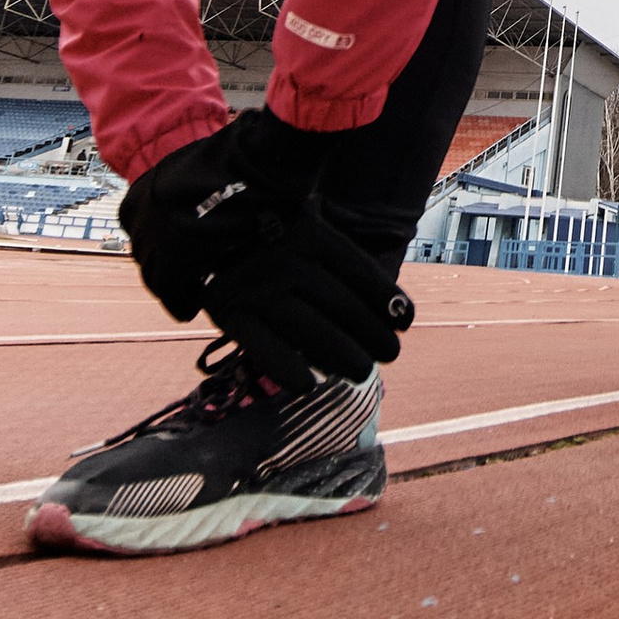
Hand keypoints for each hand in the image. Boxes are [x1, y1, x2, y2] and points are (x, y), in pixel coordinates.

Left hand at [119, 108, 328, 319]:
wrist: (259, 160)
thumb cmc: (236, 163)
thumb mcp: (190, 174)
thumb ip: (177, 200)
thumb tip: (183, 227)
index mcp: (138, 195)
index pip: (140, 237)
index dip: (161, 253)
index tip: (177, 263)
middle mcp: (140, 215)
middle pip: (145, 259)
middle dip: (165, 273)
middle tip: (187, 285)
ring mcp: (155, 234)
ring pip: (155, 277)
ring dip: (174, 289)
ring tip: (194, 297)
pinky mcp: (176, 255)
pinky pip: (171, 291)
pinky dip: (181, 302)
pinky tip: (194, 306)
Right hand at [203, 218, 407, 393]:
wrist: (214, 232)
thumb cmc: (280, 240)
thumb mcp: (315, 233)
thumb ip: (351, 267)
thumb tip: (399, 316)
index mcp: (312, 234)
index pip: (361, 274)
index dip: (389, 301)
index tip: (404, 323)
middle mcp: (285, 258)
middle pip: (342, 305)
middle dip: (373, 335)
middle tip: (390, 354)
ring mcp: (257, 287)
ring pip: (312, 331)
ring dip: (344, 357)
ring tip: (363, 372)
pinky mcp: (229, 313)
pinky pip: (265, 348)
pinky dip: (287, 369)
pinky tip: (308, 385)